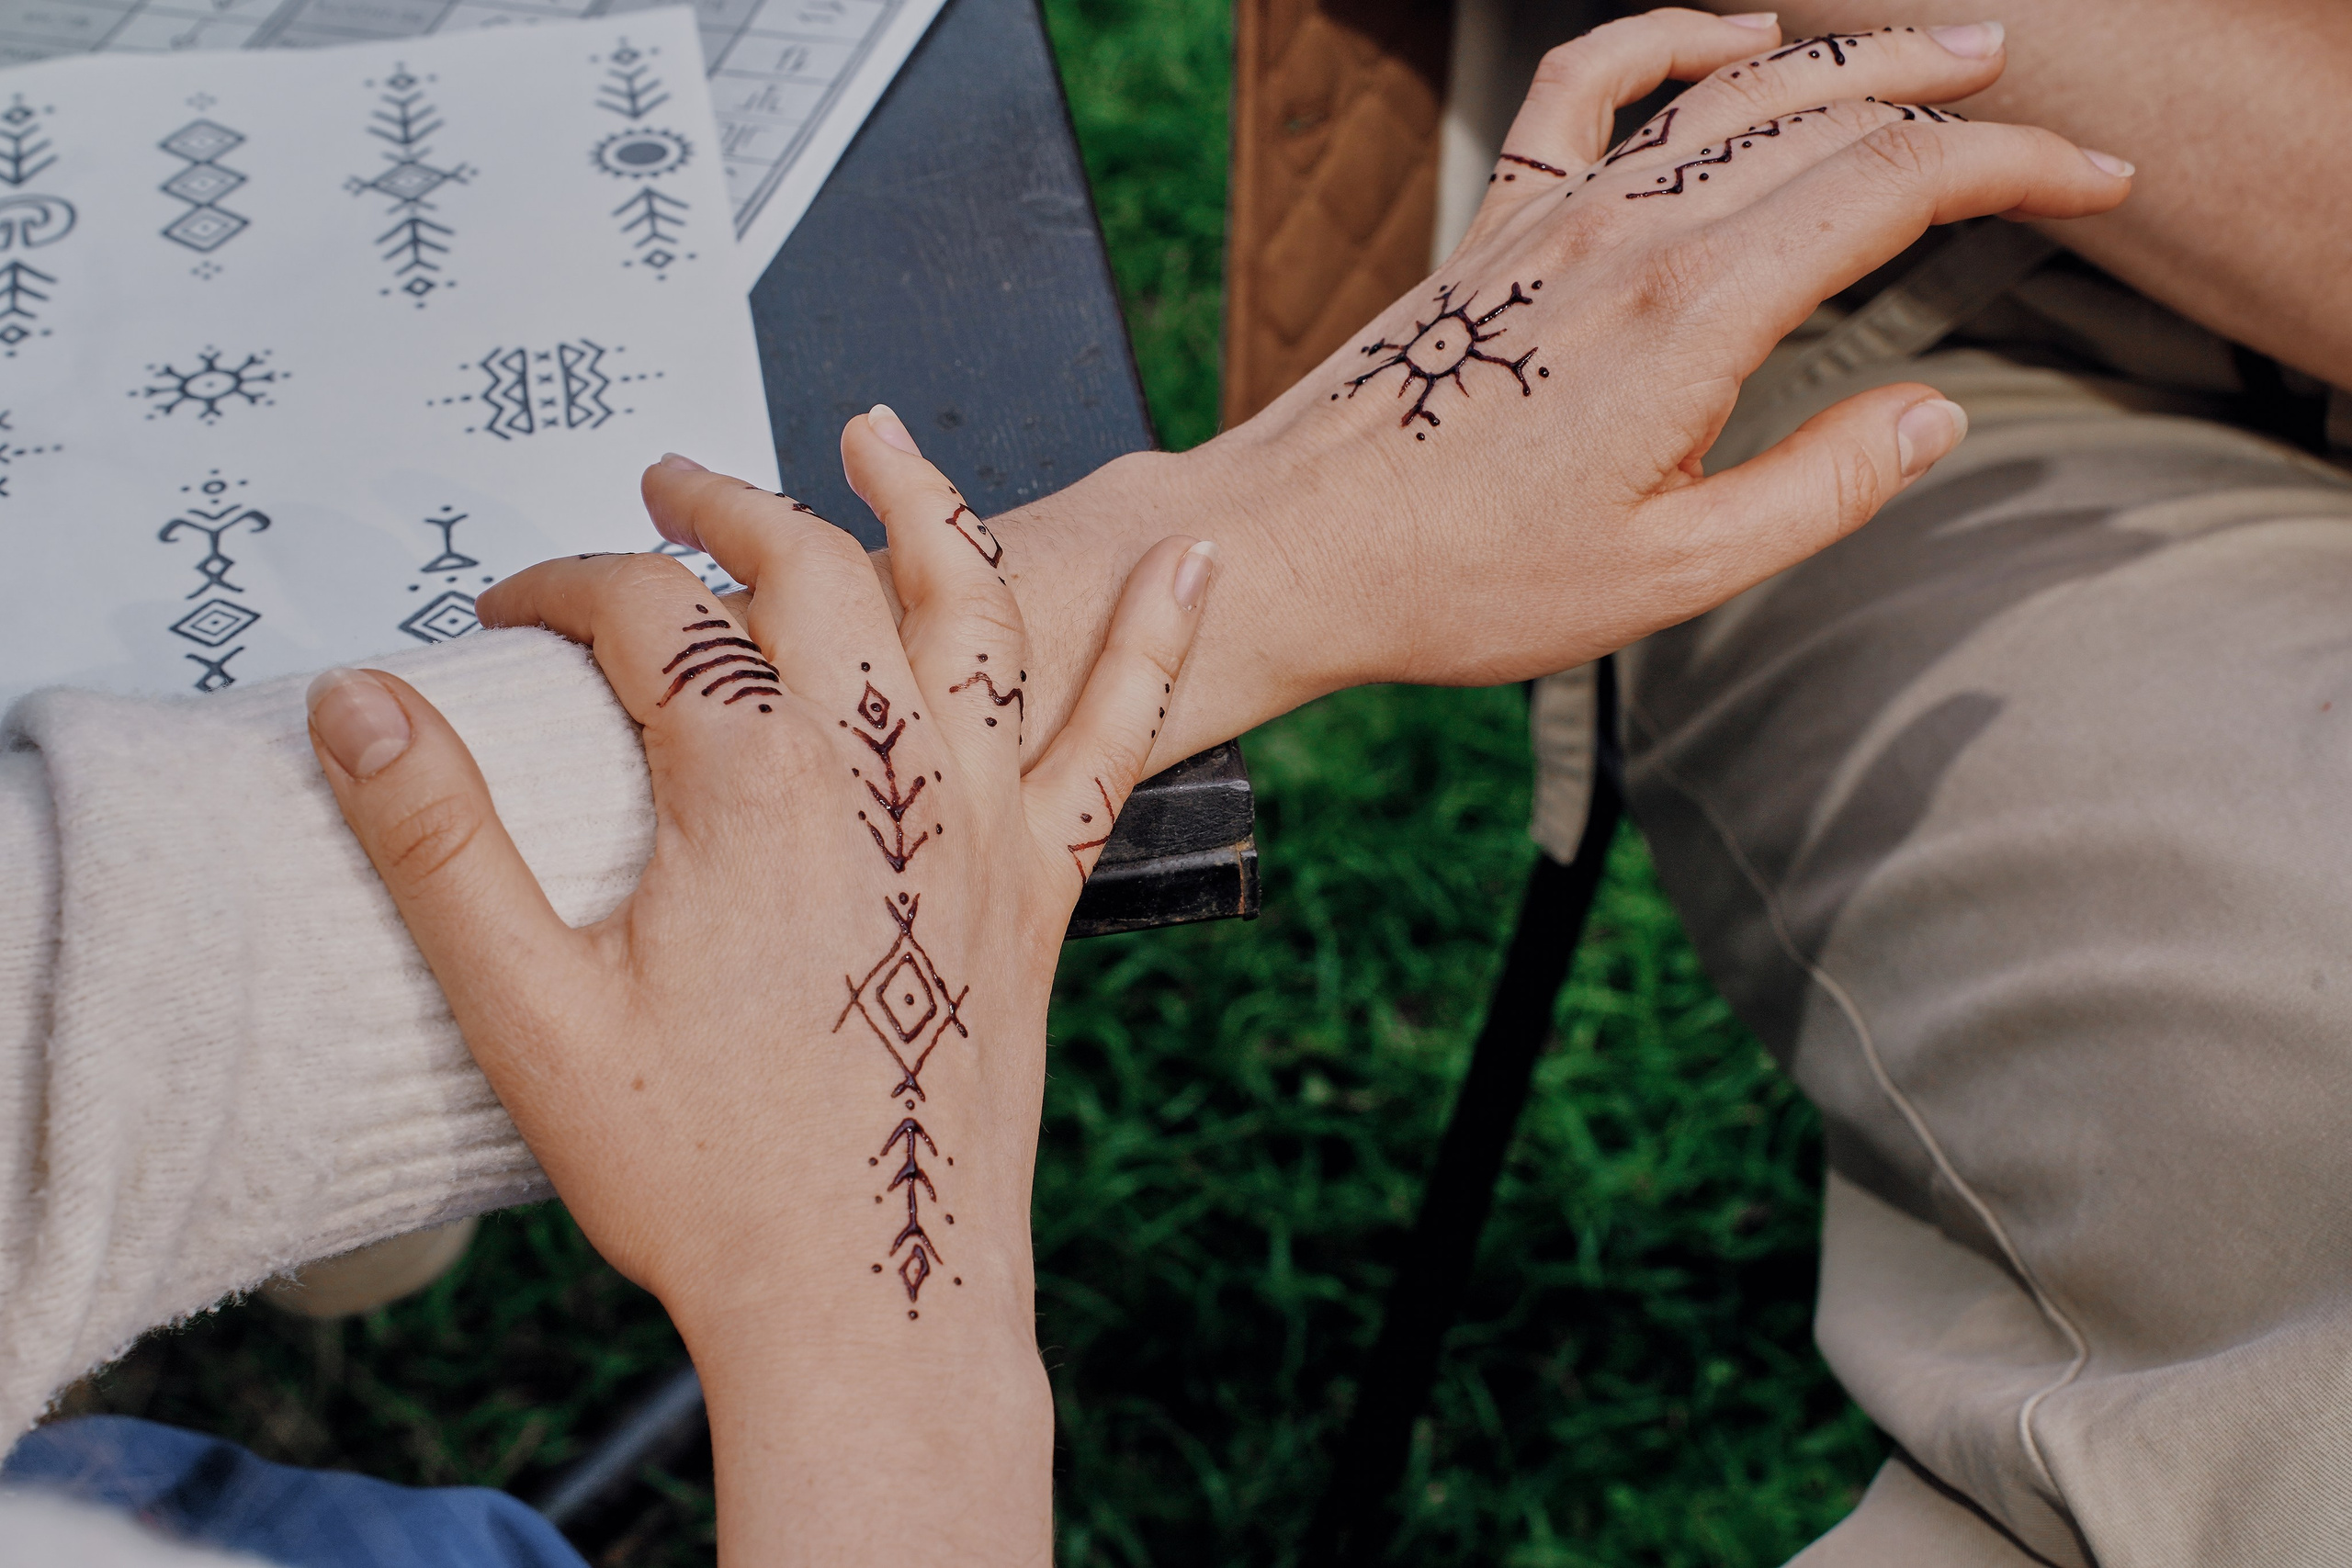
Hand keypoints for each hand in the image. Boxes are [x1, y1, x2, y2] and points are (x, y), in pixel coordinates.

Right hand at [306, 410, 1216, 1562]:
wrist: (870, 1298)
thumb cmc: (708, 1177)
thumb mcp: (529, 1013)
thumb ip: (438, 841)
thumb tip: (356, 702)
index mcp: (755, 790)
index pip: (650, 616)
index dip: (565, 587)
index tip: (510, 611)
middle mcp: (886, 775)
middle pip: (808, 569)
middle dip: (723, 506)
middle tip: (663, 490)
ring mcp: (981, 822)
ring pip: (968, 608)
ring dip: (922, 503)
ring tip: (879, 435)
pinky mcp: (1044, 885)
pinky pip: (1117, 734)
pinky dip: (1156, 640)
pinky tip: (1190, 563)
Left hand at [941, 9, 2130, 775]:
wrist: (1295, 548)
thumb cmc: (1469, 583)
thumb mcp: (1670, 577)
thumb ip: (1819, 491)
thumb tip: (1938, 418)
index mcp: (1697, 319)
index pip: (1895, 188)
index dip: (2015, 167)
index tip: (2096, 182)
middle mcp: (1632, 237)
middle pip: (1831, 119)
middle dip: (1961, 107)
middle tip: (2048, 126)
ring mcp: (1555, 217)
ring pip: (1728, 89)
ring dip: (1849, 56)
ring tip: (1945, 47)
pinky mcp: (1496, 226)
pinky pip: (1585, 84)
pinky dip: (1668, 37)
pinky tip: (1730, 36)